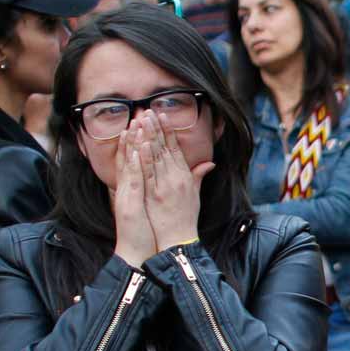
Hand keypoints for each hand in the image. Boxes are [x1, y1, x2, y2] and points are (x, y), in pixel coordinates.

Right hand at [113, 129, 157, 265]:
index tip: (141, 124)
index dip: (136, 142)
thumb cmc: (143, 234)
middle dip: (133, 136)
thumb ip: (150, 193)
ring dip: (131, 144)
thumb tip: (152, 182)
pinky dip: (132, 165)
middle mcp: (126, 190)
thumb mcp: (147, 209)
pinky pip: (131, 181)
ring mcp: (126, 196)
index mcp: (131, 190)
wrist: (134, 254)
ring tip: (135, 124)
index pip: (132, 162)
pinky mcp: (129, 204)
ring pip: (127, 165)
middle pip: (128, 158)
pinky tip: (135, 150)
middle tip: (138, 115)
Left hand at [135, 111, 214, 250]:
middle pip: (164, 148)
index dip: (168, 131)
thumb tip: (209, 163)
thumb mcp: (195, 195)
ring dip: (148, 137)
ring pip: (155, 156)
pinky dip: (145, 158)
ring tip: (142, 120)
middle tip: (148, 110)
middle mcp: (175, 178)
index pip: (175, 148)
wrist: (179, 240)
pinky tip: (140, 144)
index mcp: (184, 176)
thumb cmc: (186, 219)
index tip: (161, 116)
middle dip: (156, 128)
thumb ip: (198, 176)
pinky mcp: (154, 194)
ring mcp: (164, 185)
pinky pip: (148, 173)